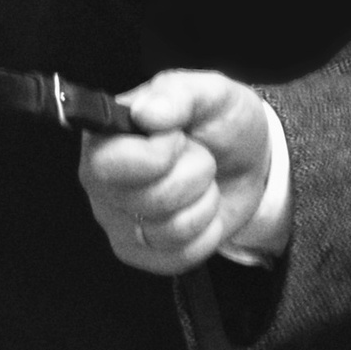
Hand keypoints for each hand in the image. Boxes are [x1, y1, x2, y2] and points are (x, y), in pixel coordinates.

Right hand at [78, 70, 281, 275]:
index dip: (156, 155)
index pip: (108, 162)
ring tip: (203, 181)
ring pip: (166, 231)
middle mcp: (101, 181)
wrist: (249, 161)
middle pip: (144, 200)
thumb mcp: (211, 92)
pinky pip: (177, 257)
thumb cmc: (221, 123)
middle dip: (192, 176)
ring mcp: (117, 221)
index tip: (180, 137)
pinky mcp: (140, 252)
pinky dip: (205, 233)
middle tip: (199, 156)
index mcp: (106, 135)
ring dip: (203, 203)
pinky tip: (202, 209)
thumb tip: (145, 111)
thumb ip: (178, 94)